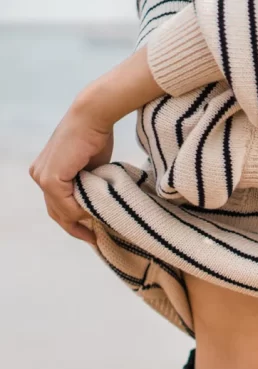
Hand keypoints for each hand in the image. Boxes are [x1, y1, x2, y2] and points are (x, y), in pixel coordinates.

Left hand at [29, 99, 113, 243]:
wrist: (92, 118)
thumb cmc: (95, 139)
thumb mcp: (90, 170)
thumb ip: (86, 188)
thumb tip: (93, 207)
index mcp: (46, 173)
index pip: (57, 206)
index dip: (74, 223)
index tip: (93, 234)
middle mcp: (39, 175)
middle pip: (56, 213)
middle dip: (74, 228)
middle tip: (93, 240)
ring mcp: (42, 177)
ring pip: (62, 212)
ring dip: (81, 220)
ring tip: (99, 226)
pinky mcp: (51, 179)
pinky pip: (67, 206)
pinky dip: (81, 211)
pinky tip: (95, 210)